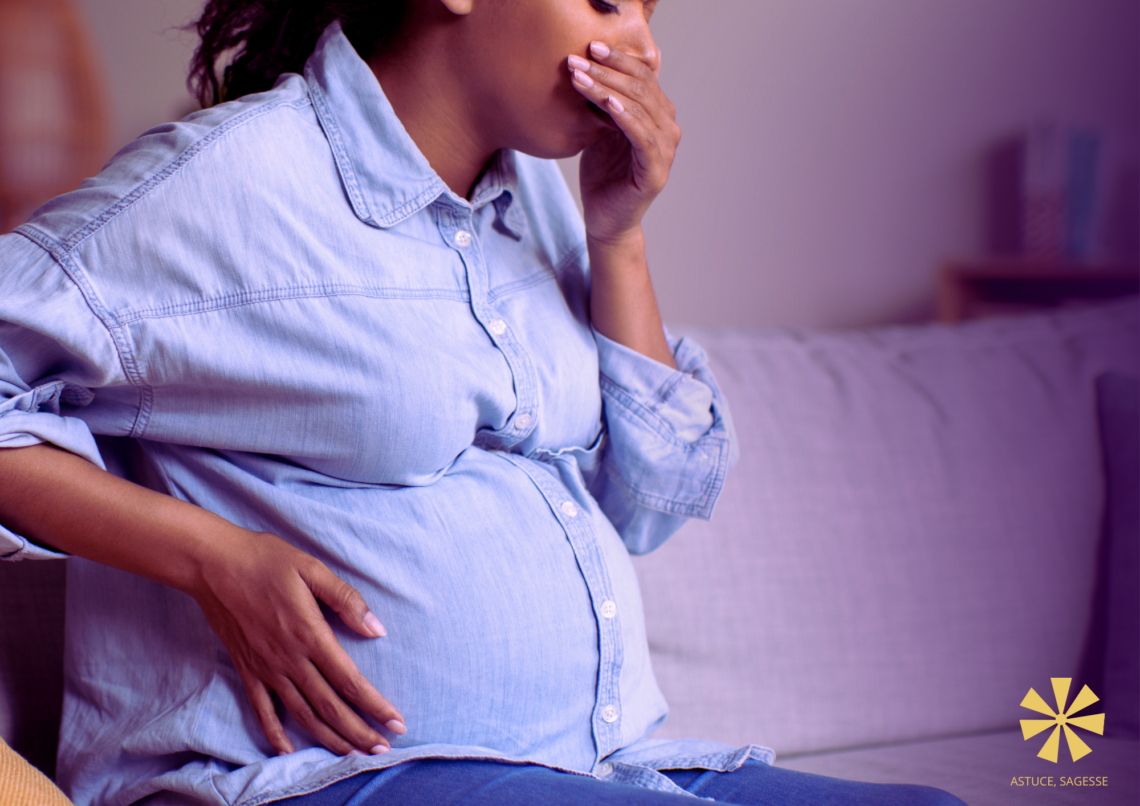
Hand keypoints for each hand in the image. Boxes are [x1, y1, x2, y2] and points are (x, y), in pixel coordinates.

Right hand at [191, 526, 406, 755]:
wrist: (213, 564)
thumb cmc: (267, 560)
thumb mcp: (312, 569)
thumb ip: (346, 600)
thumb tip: (377, 629)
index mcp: (310, 634)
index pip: (349, 680)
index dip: (375, 705)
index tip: (397, 723)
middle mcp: (289, 659)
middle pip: (330, 706)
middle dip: (359, 732)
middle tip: (383, 750)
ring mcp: (266, 668)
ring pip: (302, 714)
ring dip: (329, 738)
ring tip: (353, 753)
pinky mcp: (246, 669)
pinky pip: (262, 710)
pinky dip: (276, 733)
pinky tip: (290, 750)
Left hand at [568, 41, 680, 244]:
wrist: (603, 218)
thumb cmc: (603, 173)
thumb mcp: (602, 129)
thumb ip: (608, 101)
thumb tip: (597, 64)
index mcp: (659, 115)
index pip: (643, 77)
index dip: (618, 60)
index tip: (590, 47)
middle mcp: (668, 129)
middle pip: (641, 89)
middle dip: (607, 71)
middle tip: (578, 60)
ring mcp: (666, 151)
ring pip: (639, 109)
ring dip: (607, 90)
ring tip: (580, 78)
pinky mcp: (656, 172)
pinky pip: (642, 137)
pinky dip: (626, 118)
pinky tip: (608, 104)